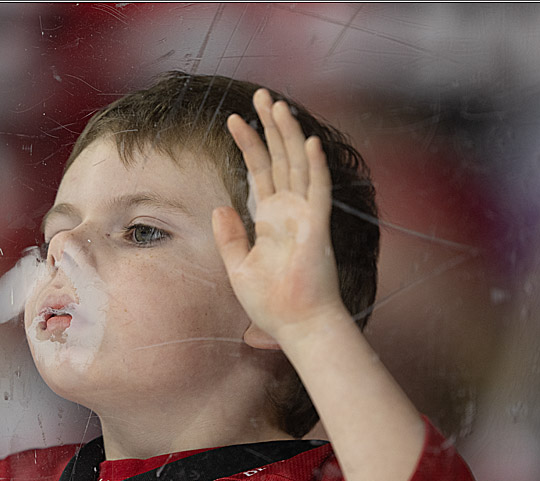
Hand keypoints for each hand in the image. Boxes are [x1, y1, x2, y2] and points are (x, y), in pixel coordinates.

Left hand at [213, 89, 345, 348]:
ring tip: (277, 105)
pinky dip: (315, 167)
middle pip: (280, 159)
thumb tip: (221, 208)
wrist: (295, 326)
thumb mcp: (238, 267)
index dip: (249, 144)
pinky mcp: (317, 228)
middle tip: (261, 95)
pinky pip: (318, 191)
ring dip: (289, 135)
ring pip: (298, 165)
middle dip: (270, 127)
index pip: (260, 171)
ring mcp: (306, 217)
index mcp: (272, 219)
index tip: (233, 119)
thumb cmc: (270, 303)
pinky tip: (308, 142)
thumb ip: (230, 236)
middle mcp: (290, 211)